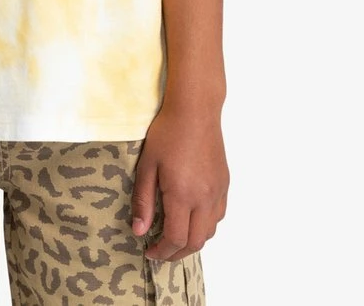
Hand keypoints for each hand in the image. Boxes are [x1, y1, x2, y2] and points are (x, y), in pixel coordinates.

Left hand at [130, 103, 228, 260]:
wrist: (195, 110)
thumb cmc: (167, 133)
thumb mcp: (147, 165)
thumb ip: (143, 201)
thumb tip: (139, 231)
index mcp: (183, 195)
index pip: (175, 238)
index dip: (162, 252)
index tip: (149, 251)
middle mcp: (205, 198)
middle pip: (195, 242)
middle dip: (177, 253)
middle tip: (161, 251)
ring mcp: (218, 191)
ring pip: (210, 232)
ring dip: (192, 240)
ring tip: (175, 236)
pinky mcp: (224, 183)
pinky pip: (219, 215)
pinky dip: (206, 225)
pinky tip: (192, 217)